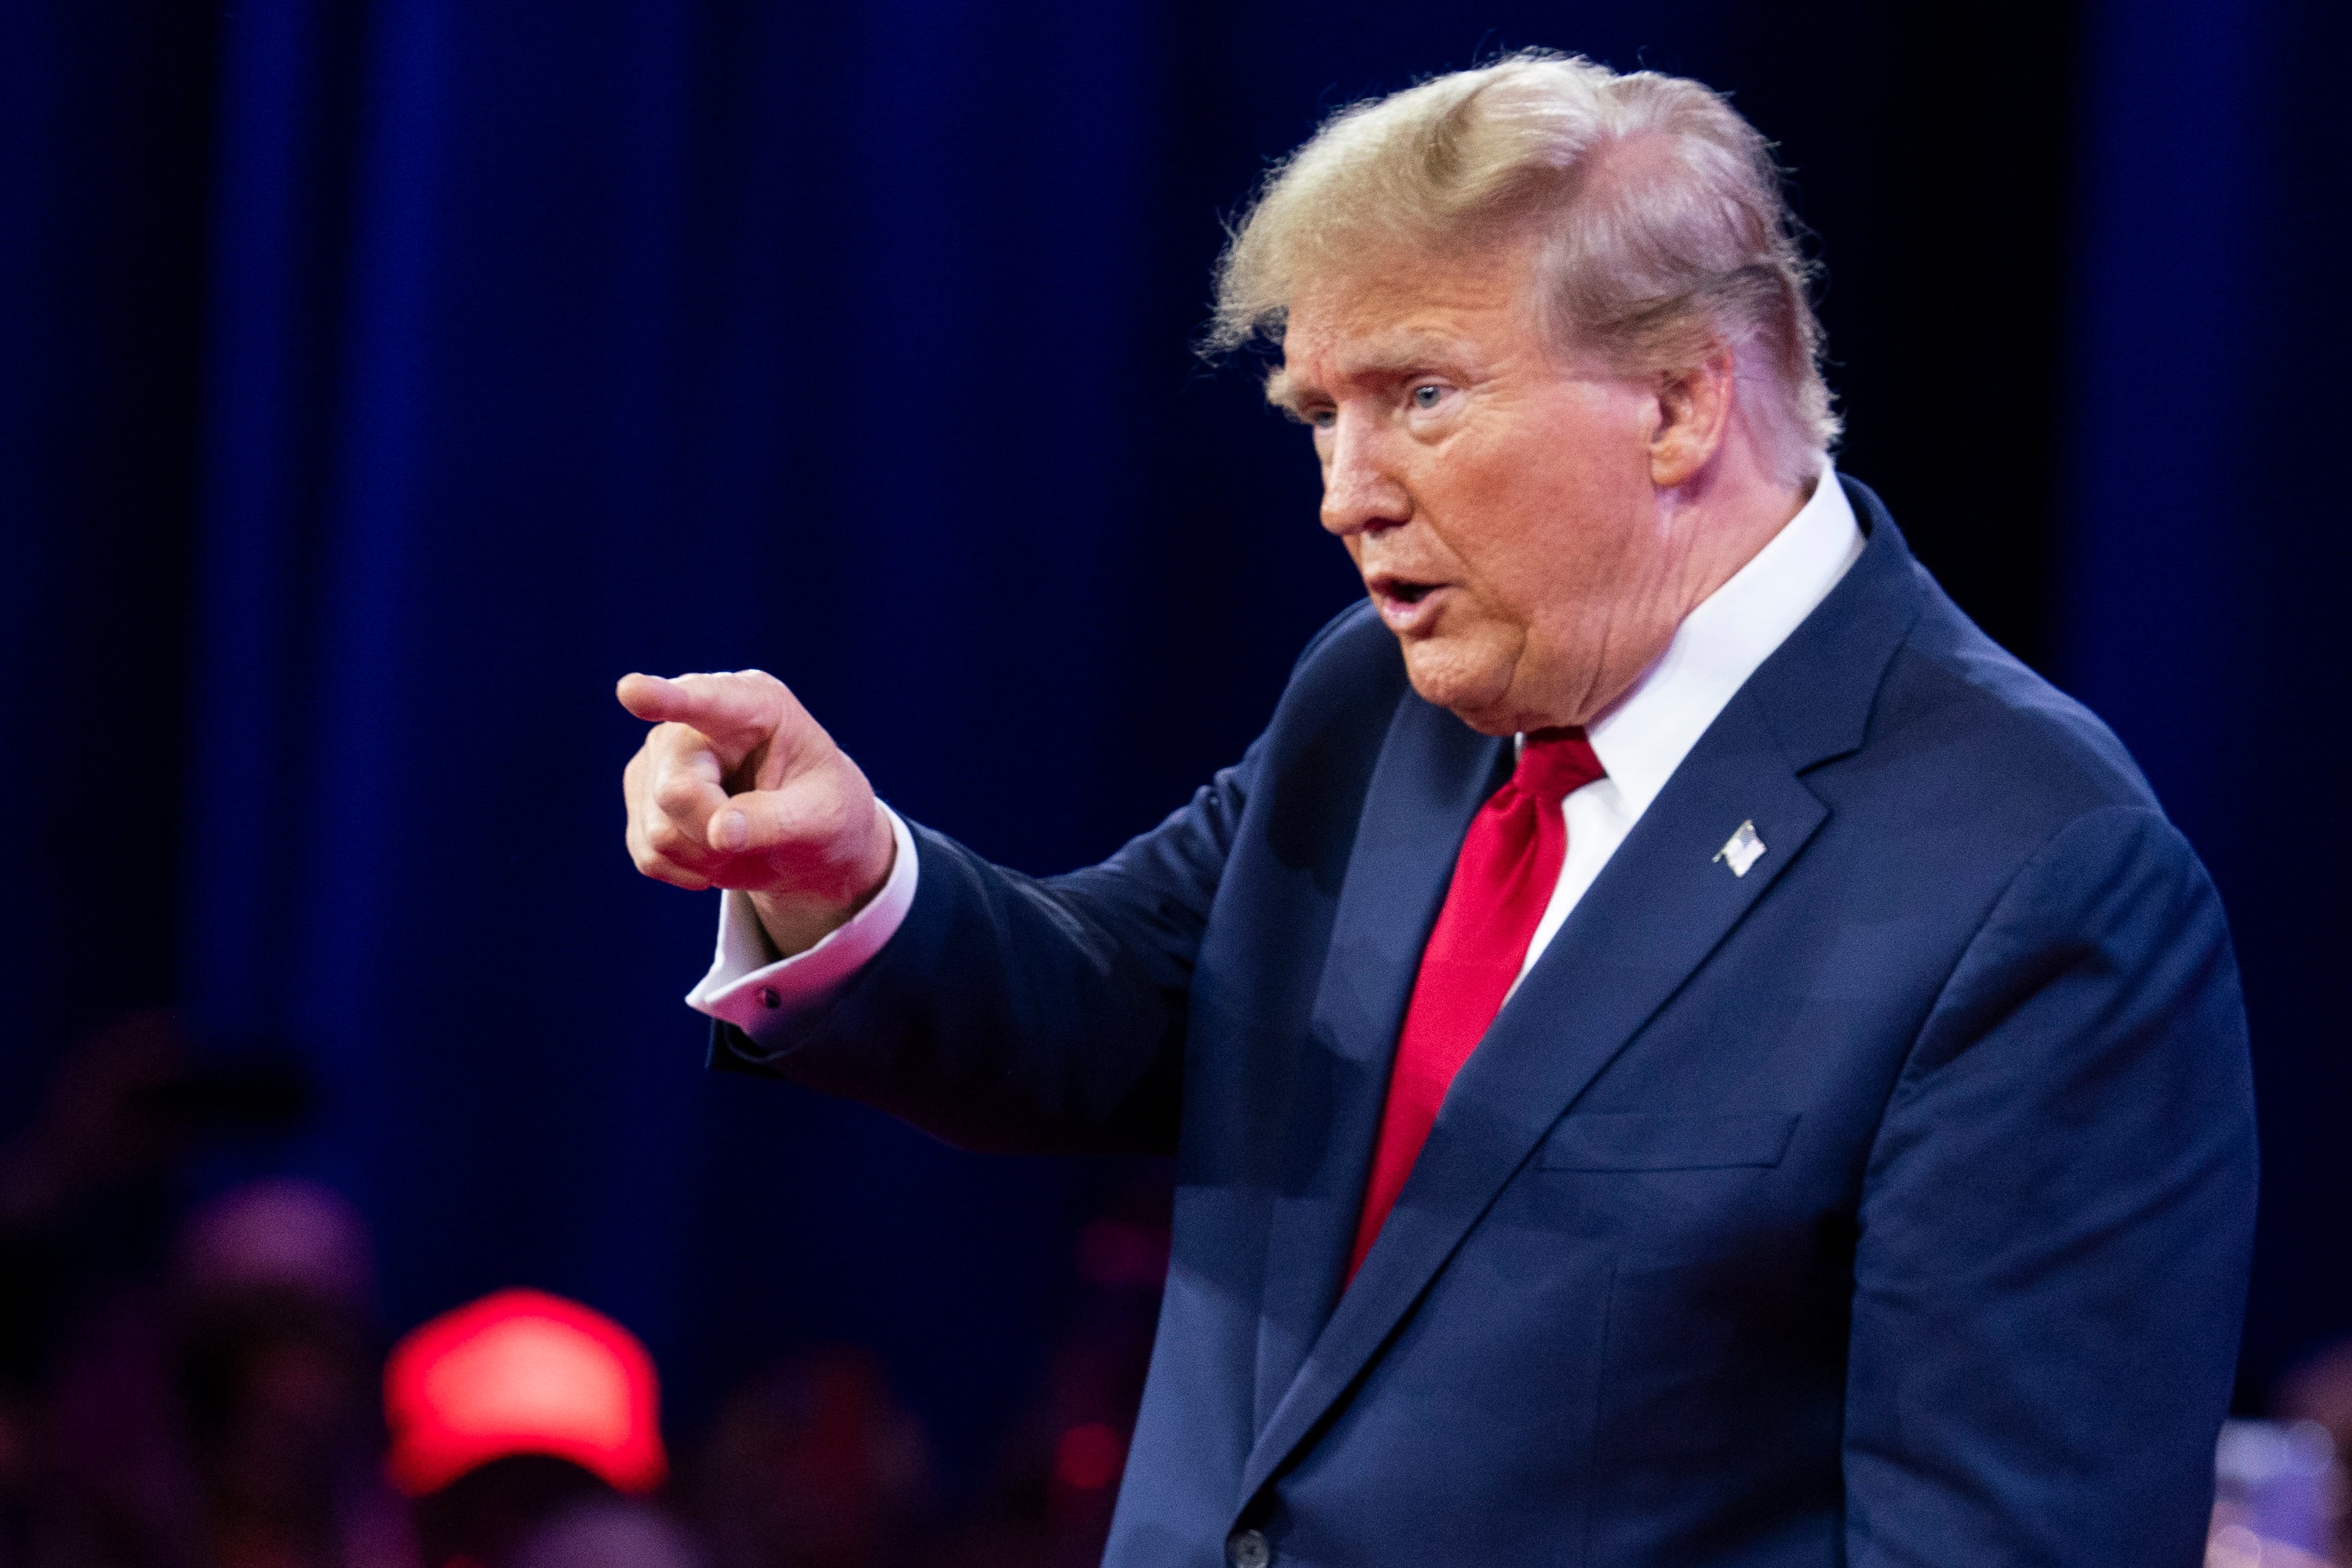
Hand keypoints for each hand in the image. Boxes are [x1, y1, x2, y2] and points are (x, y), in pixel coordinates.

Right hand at [617, 670, 895, 956]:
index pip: (706, 701)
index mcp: (755, 705)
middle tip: (756, 835)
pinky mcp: (640, 793)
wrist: (806, 837)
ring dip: (704, 856)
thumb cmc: (823, 812)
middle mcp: (695, 722)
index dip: (666, 698)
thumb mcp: (823, 818)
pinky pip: (647, 853)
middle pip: (675, 792)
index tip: (632, 692)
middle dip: (715, 835)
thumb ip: (777, 820)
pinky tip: (714, 853)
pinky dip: (685, 869)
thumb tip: (720, 833)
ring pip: (658, 830)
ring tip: (740, 839)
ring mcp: (660, 756)